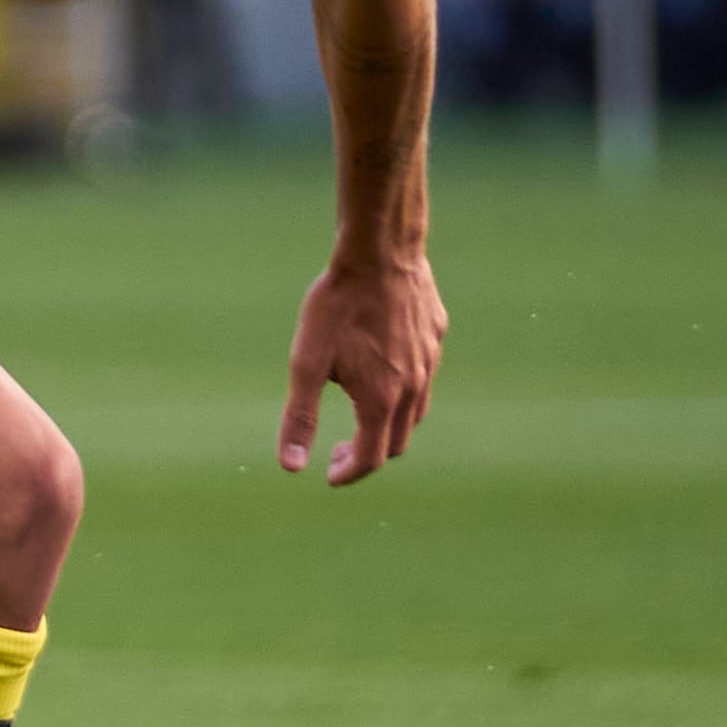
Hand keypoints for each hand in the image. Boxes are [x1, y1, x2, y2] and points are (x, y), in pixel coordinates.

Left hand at [279, 243, 444, 485]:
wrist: (379, 253)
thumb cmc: (337, 306)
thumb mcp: (307, 363)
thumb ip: (300, 417)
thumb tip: (291, 467)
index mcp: (380, 401)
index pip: (370, 459)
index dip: (348, 473)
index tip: (330, 474)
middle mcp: (412, 388)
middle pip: (396, 443)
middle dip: (367, 454)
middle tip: (339, 449)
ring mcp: (429, 362)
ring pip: (415, 413)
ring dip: (388, 426)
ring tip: (361, 416)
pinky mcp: (435, 337)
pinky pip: (424, 377)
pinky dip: (405, 391)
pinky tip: (383, 370)